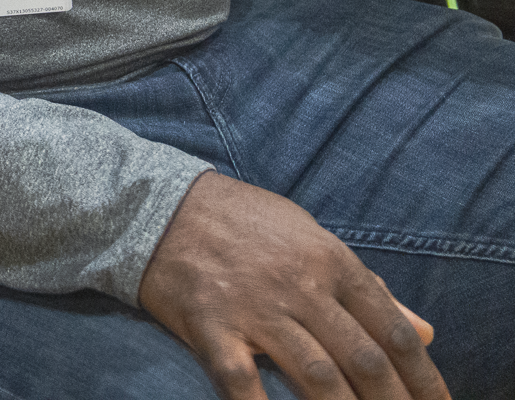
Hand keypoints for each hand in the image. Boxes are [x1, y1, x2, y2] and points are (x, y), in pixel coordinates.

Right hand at [138, 172, 443, 399]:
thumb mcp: (311, 237)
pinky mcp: (209, 324)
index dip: (423, 378)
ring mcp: (253, 307)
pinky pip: (239, 378)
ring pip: (317, 375)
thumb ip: (367, 286)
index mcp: (330, 261)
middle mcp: (299, 286)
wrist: (157, 202)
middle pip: (364, 360)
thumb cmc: (242, 220)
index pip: (392, 331)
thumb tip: (422, 331)